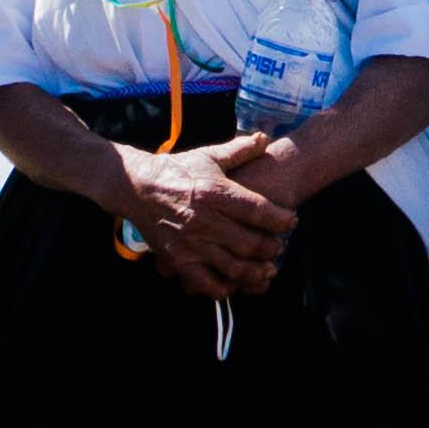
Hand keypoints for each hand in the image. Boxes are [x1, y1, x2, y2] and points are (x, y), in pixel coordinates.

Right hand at [117, 137, 297, 297]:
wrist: (137, 186)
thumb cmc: (177, 170)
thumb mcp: (209, 155)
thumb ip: (239, 150)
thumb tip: (265, 139)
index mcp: (214, 192)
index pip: (258, 210)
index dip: (281, 219)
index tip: (292, 221)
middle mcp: (204, 220)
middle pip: (250, 243)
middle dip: (272, 248)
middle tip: (280, 248)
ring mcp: (190, 243)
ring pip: (233, 267)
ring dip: (256, 273)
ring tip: (267, 270)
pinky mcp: (177, 260)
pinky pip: (205, 283)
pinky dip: (224, 288)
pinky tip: (234, 284)